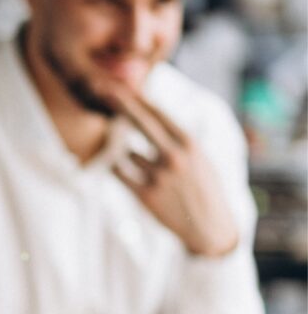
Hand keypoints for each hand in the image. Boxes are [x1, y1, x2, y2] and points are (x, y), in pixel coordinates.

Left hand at [108, 88, 238, 257]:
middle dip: (121, 104)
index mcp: (190, 144)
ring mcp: (159, 176)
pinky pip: (119, 173)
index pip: (159, 113)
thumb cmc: (202, 188)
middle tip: (103, 90)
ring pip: (127, 152)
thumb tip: (151, 115)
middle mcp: (175, 156)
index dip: (139, 99)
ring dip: (127, 155)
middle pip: (141, 122)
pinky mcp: (145, 195)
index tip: (123, 87)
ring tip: (146, 168)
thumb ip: (178, 138)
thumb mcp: (199, 157)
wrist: (209, 226)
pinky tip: (118, 169)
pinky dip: (116, 168)